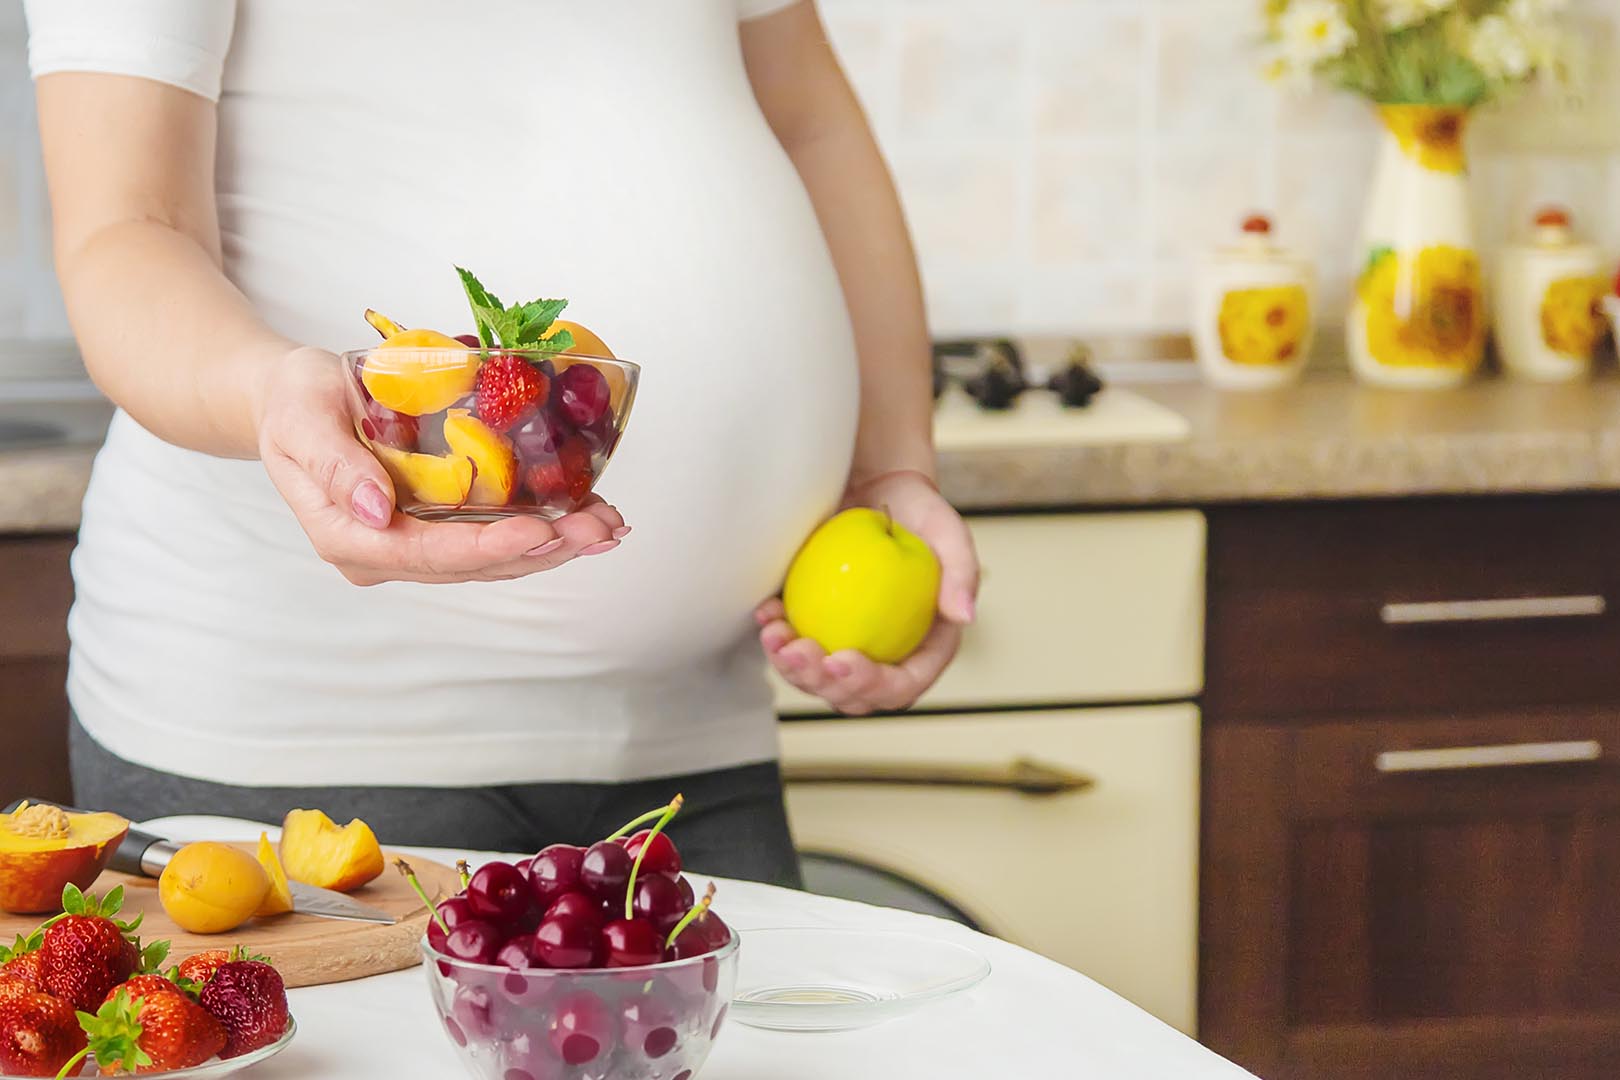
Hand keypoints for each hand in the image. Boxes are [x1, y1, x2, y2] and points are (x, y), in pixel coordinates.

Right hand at [256, 348, 627, 584]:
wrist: (290, 399)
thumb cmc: (293, 401)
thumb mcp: (301, 418)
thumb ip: (334, 464)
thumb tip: (378, 511)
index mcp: (349, 537)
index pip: (428, 554)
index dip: (489, 546)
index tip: (541, 528)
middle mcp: (386, 553)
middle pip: (473, 564)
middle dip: (543, 548)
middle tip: (599, 528)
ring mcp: (413, 544)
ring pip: (494, 559)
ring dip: (555, 544)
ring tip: (608, 526)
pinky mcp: (437, 526)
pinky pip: (495, 535)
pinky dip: (545, 528)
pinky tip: (588, 515)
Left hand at [755, 469, 977, 714]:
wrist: (876, 488)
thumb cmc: (917, 512)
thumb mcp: (948, 534)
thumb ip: (963, 572)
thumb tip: (964, 617)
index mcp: (924, 648)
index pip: (902, 685)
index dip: (872, 685)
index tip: (842, 659)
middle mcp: (885, 655)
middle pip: (853, 694)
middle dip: (821, 684)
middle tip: (800, 652)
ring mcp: (847, 643)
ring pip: (816, 678)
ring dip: (791, 668)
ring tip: (775, 636)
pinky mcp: (816, 625)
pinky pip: (792, 646)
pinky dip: (775, 639)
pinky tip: (766, 617)